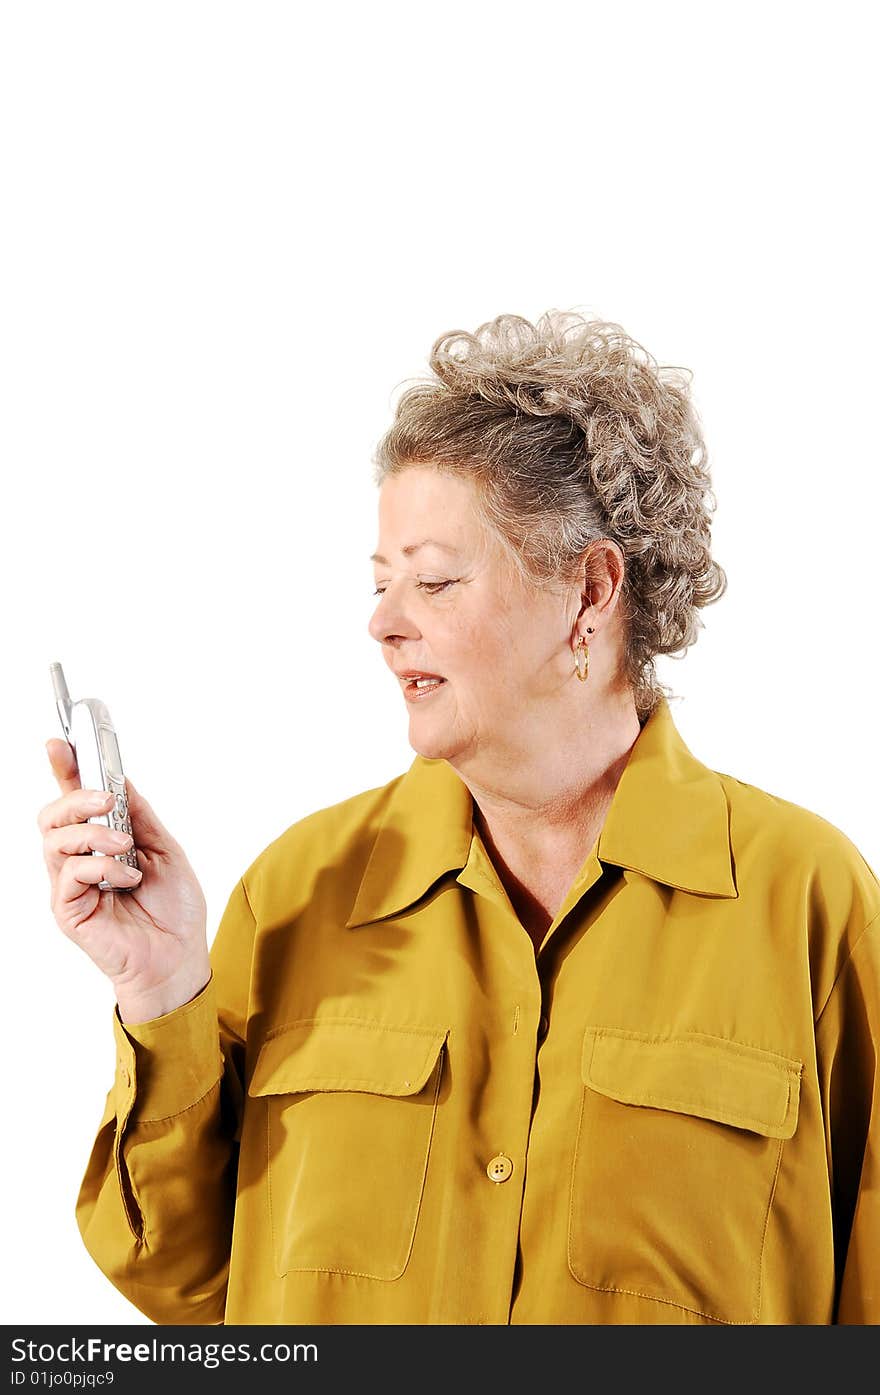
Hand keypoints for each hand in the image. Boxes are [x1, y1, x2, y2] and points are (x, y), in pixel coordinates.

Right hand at [38, 738, 210, 1023]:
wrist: (180, 958)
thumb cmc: (174, 910)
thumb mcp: (165, 850)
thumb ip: (140, 815)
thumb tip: (119, 780)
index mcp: (100, 842)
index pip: (72, 801)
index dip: (64, 770)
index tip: (60, 742)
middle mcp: (78, 861)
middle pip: (51, 815)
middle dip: (76, 797)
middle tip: (108, 800)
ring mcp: (69, 886)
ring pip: (54, 839)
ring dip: (93, 832)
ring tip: (125, 845)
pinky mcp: (67, 910)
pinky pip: (70, 873)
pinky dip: (101, 867)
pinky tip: (126, 879)